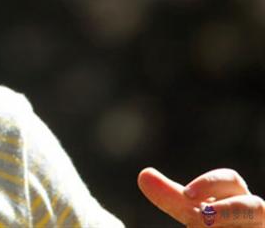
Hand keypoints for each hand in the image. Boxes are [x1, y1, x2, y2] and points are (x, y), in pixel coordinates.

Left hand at [138, 167, 263, 226]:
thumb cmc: (213, 225)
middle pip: (253, 206)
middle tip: (202, 217)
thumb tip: (143, 174)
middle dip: (228, 212)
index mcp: (237, 197)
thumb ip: (171, 197)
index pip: (230, 180)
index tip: (187, 194)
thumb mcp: (191, 212)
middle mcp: (254, 215)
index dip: (210, 183)